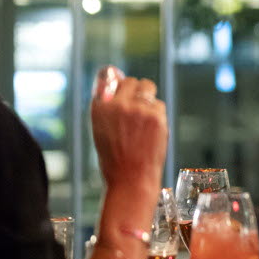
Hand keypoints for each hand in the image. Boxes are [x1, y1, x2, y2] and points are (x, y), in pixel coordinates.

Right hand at [91, 75, 167, 194]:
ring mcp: (137, 109)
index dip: (119, 86)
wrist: (131, 181)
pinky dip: (158, 115)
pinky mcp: (155, 115)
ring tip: (146, 121)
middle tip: (139, 107)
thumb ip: (109, 107)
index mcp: (99, 107)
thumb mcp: (101, 131)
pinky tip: (153, 131)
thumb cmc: (115, 160)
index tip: (124, 91)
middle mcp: (117, 104)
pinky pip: (160, 104)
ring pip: (148, 87)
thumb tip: (117, 77)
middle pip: (132, 81)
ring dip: (149, 99)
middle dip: (136, 91)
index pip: (109, 79)